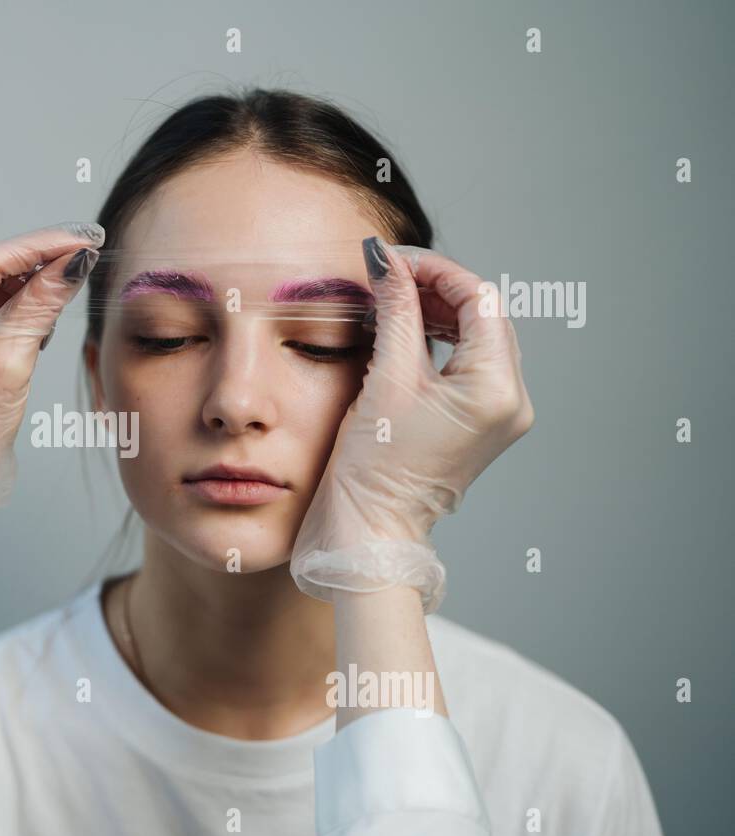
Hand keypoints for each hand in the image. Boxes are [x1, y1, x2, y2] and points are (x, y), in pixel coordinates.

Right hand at [290, 238, 534, 612]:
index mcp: (497, 389)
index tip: (394, 260)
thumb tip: (389, 262)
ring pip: (479, 337)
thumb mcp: (385, 378)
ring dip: (439, 312)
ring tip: (395, 300)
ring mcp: (501, 414)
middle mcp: (512, 401)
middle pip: (485, 316)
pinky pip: (470, 364)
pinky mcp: (483, 423)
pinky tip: (409, 332)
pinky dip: (442, 341)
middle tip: (390, 275)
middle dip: (437, 288)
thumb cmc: (375, 468)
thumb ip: (394, 311)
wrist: (370, 528)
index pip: (480, 299)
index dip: (435, 270)